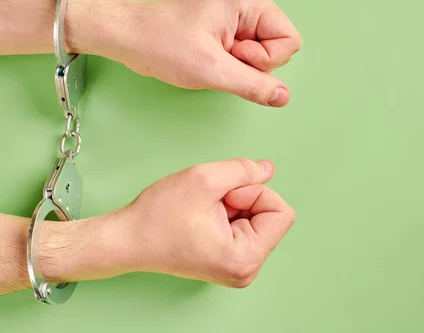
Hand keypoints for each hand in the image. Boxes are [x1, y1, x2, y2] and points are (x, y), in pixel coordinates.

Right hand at [32, 158, 294, 288]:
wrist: (126, 239)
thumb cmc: (157, 217)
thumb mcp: (204, 179)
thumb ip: (244, 169)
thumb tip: (268, 168)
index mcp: (245, 258)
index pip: (282, 213)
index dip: (255, 193)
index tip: (225, 196)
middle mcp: (246, 269)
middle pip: (271, 215)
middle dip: (243, 198)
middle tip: (211, 203)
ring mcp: (238, 267)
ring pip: (257, 218)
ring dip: (234, 204)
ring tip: (204, 210)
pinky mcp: (229, 260)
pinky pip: (245, 225)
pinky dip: (228, 213)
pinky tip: (204, 216)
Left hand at [68, 0, 301, 106]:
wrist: (129, 37)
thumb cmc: (161, 41)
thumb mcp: (211, 69)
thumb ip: (253, 85)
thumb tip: (282, 96)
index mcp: (250, 1)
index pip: (290, 41)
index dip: (265, 60)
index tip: (232, 55)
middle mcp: (249, 6)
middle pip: (279, 50)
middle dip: (252, 64)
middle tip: (219, 57)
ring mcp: (239, 20)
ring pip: (264, 59)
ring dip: (240, 68)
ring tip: (211, 58)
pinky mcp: (230, 34)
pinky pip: (248, 61)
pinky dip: (232, 68)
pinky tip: (210, 61)